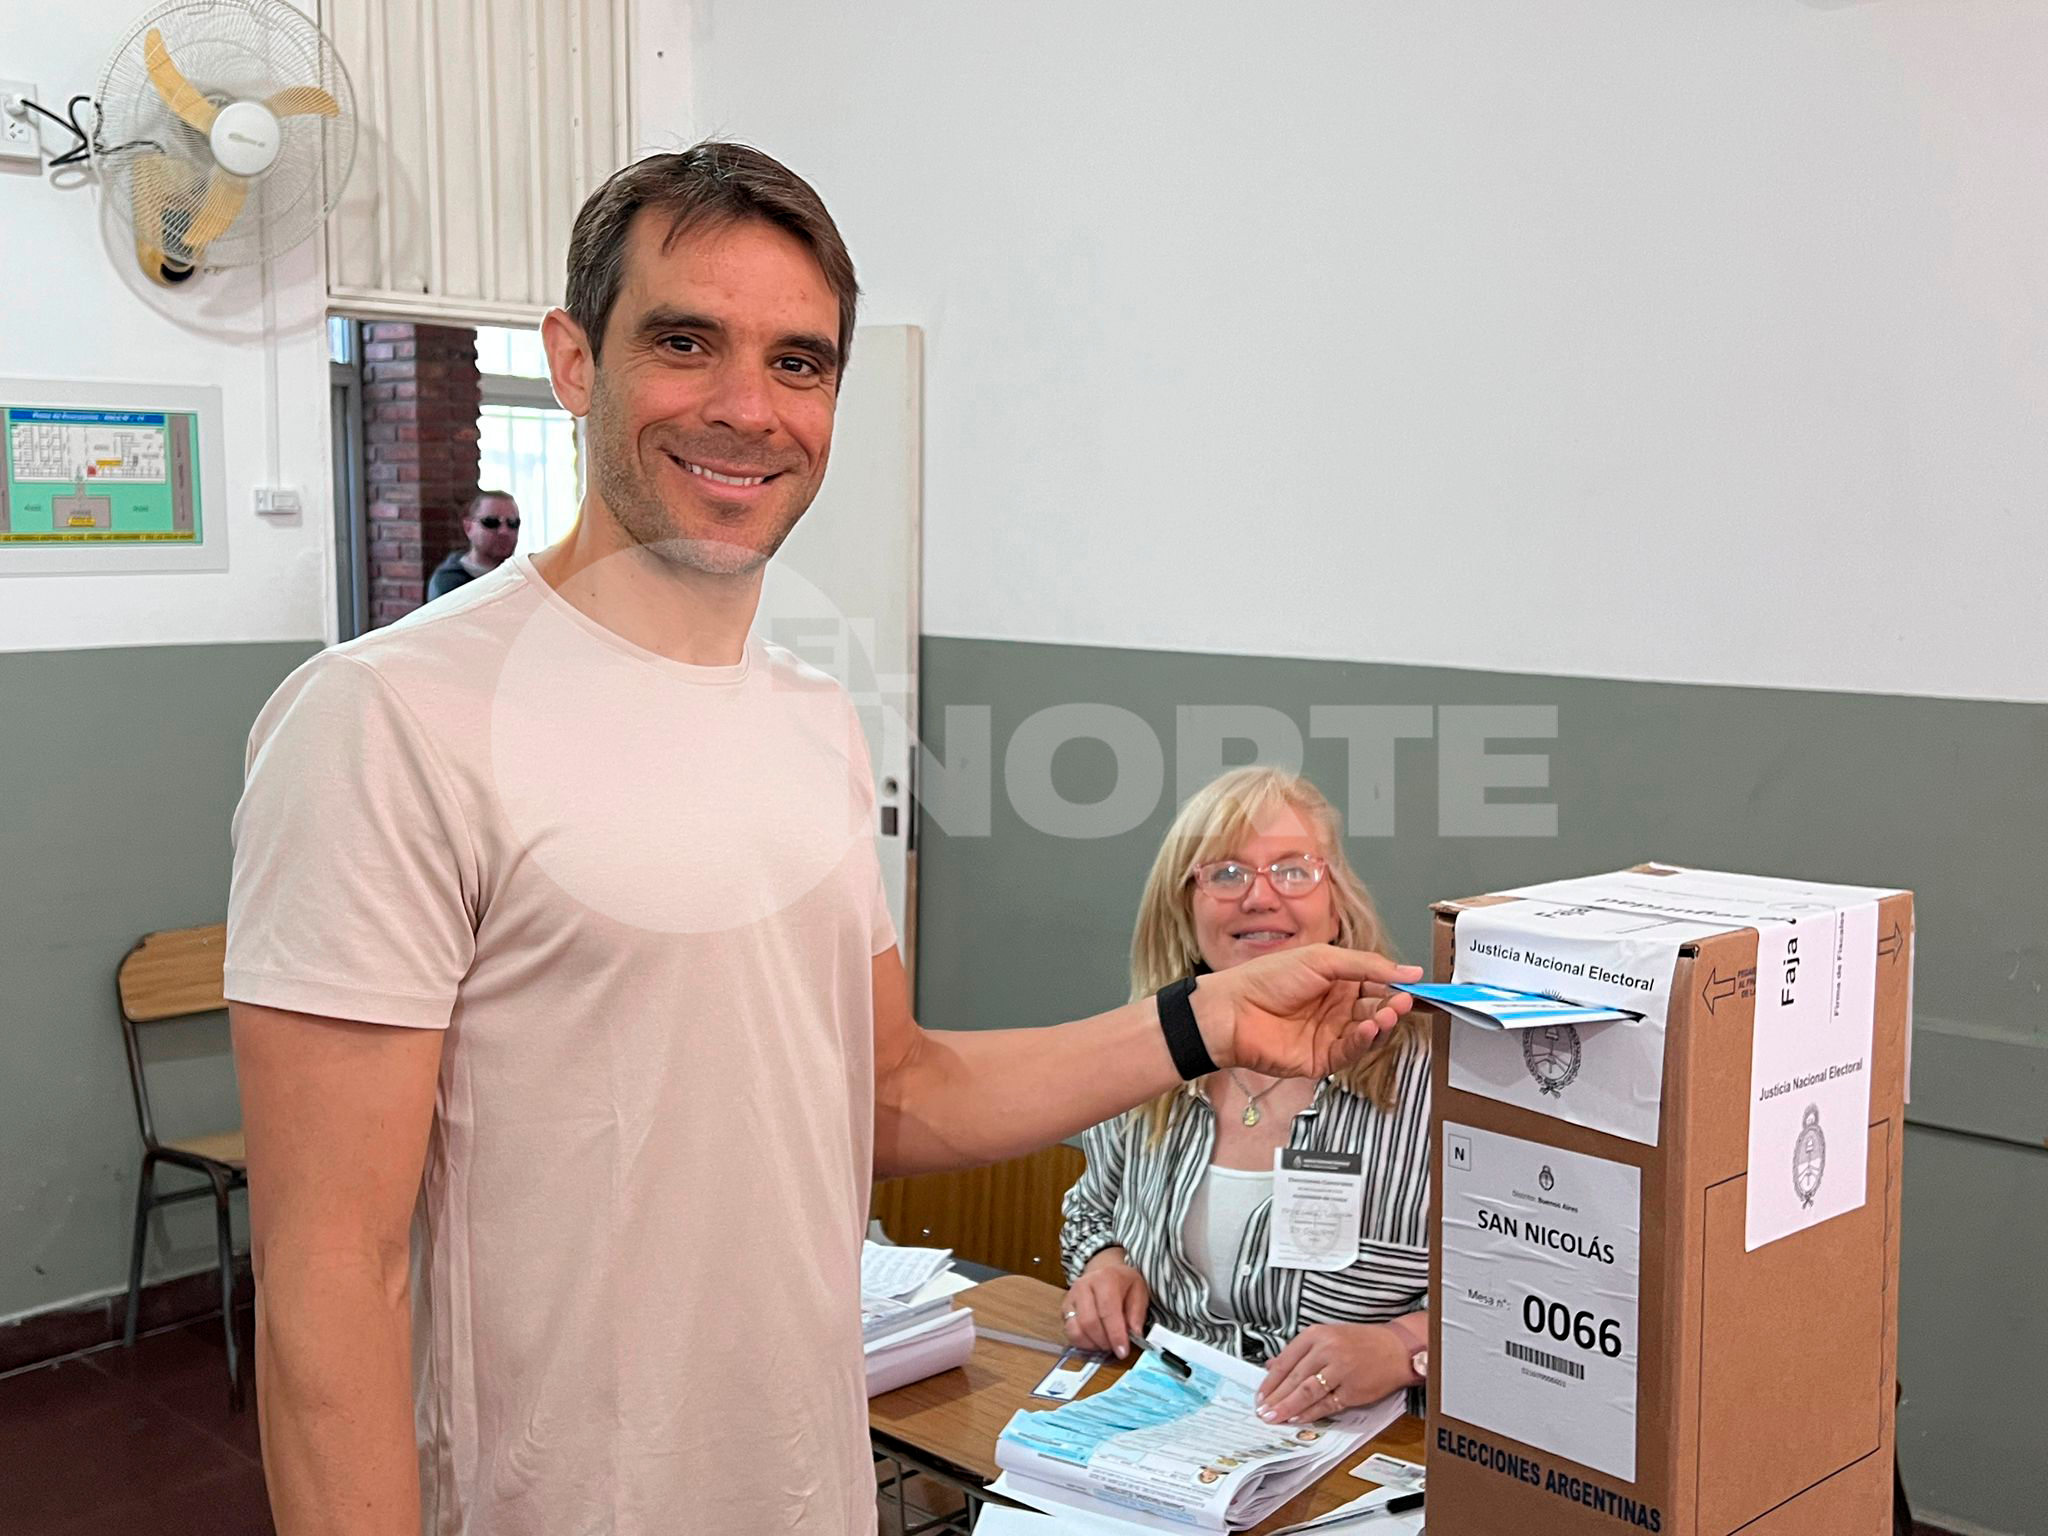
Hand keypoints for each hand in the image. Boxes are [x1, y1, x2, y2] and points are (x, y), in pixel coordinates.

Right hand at [1062, 1249, 1150, 1359]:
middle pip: (1089, 1322)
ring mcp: (1071, 1297)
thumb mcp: (1139, 1291)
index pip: (1108, 1310)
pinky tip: (1094, 1341)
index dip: (1115, 1334)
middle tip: (1115, 1348)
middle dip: (1104, 1341)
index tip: (1123, 1352)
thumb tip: (1135, 1335)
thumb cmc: (1123, 1283)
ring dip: (1092, 1344)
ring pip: (1076, 1329)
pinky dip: (1082, 1343)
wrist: (1104, 1270)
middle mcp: (1084, 1286)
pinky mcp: (1064, 1308)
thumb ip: (1138, 1313)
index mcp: (1106, 1279)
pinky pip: (1069, 1332)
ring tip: (1105, 1344)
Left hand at [1191, 946, 1422, 1077]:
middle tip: (1406, 1001)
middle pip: (1378, 1009)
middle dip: (1394, 1006)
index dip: (1400, 987)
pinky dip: (1364, 1041)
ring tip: (1389, 1013)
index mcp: (1337, 981)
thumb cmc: (1267, 978)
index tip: (1422, 988)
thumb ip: (1367, 965)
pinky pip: (1350, 1052)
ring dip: (1382, 1023)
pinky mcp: (1321, 1059)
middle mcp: (1336, 1009)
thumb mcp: (1321, 959)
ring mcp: (1329, 1034)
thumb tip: (1409, 970)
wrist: (1233, 1011)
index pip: (1378, 984)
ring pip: (1369, 1033)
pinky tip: (1369, 1028)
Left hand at [1255, 1323, 1413, 1424]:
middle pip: (1294, 1378)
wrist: (1396, 1348)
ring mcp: (1340, 1370)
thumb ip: (1299, 1351)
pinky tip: (1297, 1419)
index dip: (1270, 1381)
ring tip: (1274, 1418)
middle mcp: (1327, 1350)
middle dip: (1275, 1398)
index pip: (1286, 1361)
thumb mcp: (1327, 1336)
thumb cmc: (1361, 1342)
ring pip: (1307, 1392)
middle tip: (1262, 1411)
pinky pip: (1326, 1404)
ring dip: (1288, 1407)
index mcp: (1317, 1335)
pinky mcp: (1353, 1389)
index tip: (1259, 1395)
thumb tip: (1272, 1366)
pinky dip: (1310, 1413)